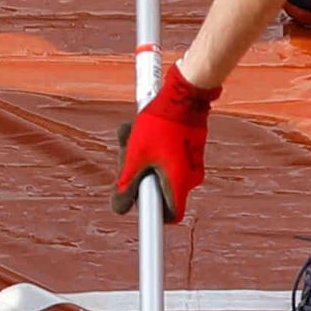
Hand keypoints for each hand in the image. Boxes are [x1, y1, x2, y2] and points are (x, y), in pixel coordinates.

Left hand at [114, 63, 210, 216]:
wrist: (184, 94)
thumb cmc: (159, 124)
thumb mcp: (134, 156)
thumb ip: (125, 185)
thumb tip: (119, 208)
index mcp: (179, 184)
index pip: (170, 216)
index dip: (153, 215)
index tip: (138, 203)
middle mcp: (190, 178)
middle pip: (161, 192)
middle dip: (140, 177)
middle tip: (127, 156)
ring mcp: (191, 163)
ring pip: (161, 172)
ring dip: (142, 158)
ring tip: (131, 135)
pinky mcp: (189, 149)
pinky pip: (168, 158)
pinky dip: (153, 148)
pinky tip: (141, 129)